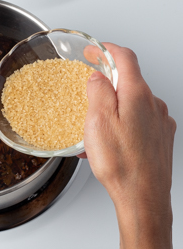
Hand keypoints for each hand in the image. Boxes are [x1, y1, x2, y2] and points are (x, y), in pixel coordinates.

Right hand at [78, 43, 175, 248]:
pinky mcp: (161, 138)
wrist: (143, 199)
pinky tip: (107, 144)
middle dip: (105, 87)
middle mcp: (153, 105)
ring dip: (111, 111)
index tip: (95, 50)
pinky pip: (138, 122)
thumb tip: (98, 77)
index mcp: (137, 95)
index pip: (125, 58)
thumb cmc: (121, 164)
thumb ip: (98, 91)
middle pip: (128, 82)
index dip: (107, 50)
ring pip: (131, 105)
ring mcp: (160, 122)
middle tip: (86, 100)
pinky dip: (121, 125)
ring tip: (93, 134)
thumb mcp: (98, 121)